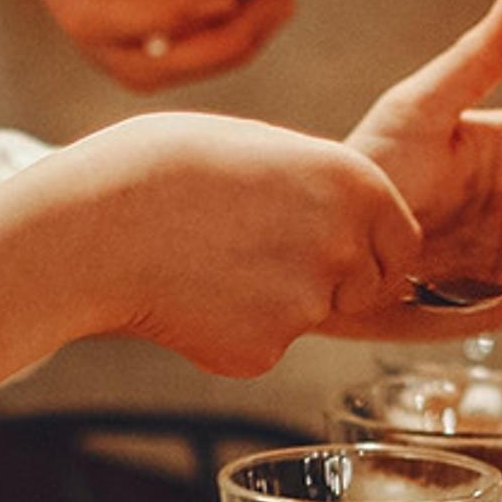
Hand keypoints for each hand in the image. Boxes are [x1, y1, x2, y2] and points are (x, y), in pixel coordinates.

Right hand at [37, 113, 418, 375]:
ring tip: (207, 266)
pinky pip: (263, 348)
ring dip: (272, 306)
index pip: (402, 242)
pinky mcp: (266, 351)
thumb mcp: (262, 150)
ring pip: (308, 318)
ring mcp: (309, 304)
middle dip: (326, 282)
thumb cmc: (168, 170)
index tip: (327, 244)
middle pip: (364, 288)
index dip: (368, 249)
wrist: (99, 222)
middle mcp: (347, 245)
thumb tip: (342, 218)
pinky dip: (231, 333)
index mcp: (357, 184)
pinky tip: (188, 298)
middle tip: (254, 256)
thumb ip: (318, 187)